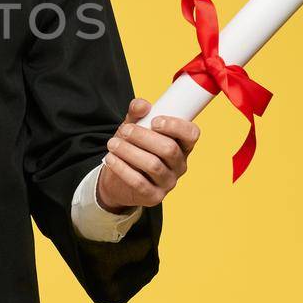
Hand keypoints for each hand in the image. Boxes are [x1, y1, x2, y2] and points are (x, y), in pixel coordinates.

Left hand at [97, 98, 201, 212]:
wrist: (116, 179)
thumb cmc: (132, 148)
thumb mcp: (134, 127)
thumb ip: (137, 114)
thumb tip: (141, 105)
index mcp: (181, 145)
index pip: (192, 134)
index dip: (176, 126)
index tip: (155, 120)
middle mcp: (179, 164)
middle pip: (169, 149)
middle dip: (144, 137)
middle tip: (124, 130)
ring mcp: (168, 182)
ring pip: (154, 165)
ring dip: (130, 151)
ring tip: (112, 143)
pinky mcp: (154, 197)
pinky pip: (140, 183)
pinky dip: (123, 169)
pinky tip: (111, 159)